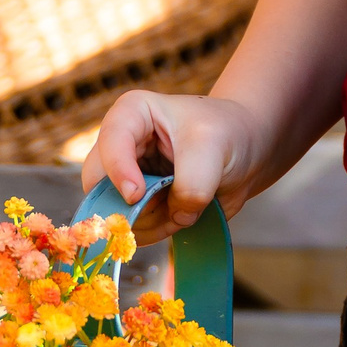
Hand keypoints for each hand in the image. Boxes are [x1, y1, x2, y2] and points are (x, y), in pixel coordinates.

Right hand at [81, 90, 265, 233]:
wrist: (246, 152)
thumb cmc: (227, 135)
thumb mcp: (213, 149)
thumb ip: (191, 185)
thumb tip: (178, 217)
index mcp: (130, 114)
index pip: (110, 144)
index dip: (118, 172)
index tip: (136, 195)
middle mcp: (120, 147)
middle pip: (99, 186)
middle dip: (131, 207)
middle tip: (165, 211)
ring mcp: (126, 178)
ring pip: (116, 213)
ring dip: (149, 222)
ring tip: (185, 208)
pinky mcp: (138, 204)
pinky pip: (133, 229)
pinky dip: (156, 231)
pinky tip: (181, 217)